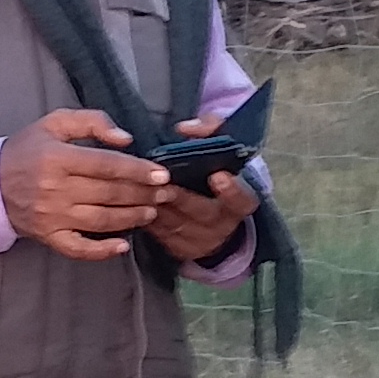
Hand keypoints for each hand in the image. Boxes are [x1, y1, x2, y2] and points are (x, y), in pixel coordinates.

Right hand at [0, 110, 176, 261]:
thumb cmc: (25, 150)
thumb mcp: (54, 123)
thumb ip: (91, 122)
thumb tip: (125, 139)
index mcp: (57, 158)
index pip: (106, 165)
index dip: (137, 170)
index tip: (161, 173)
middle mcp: (55, 189)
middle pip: (109, 194)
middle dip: (143, 194)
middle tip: (166, 194)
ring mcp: (52, 216)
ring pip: (101, 220)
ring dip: (132, 218)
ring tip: (152, 212)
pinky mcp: (48, 236)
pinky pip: (78, 248)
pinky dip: (102, 250)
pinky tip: (123, 246)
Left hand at [143, 118, 261, 262]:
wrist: (212, 213)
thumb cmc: (214, 172)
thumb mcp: (220, 148)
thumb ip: (211, 129)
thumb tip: (186, 128)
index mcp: (241, 202)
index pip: (242, 199)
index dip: (232, 189)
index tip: (218, 175)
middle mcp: (224, 225)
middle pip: (203, 213)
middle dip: (182, 198)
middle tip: (164, 184)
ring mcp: (202, 241)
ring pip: (177, 224)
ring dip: (159, 207)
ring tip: (143, 191)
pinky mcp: (180, 249)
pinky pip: (160, 235)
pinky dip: (147, 219)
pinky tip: (136, 203)